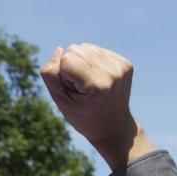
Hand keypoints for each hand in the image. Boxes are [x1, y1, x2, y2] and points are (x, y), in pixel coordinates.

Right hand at [40, 44, 144, 166]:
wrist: (114, 127)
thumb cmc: (84, 116)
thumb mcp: (61, 100)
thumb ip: (51, 74)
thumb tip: (59, 50)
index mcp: (97, 84)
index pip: (67, 57)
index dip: (64, 74)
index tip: (75, 91)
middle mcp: (113, 73)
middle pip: (76, 49)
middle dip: (72, 66)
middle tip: (83, 89)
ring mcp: (121, 67)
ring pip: (86, 47)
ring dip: (82, 62)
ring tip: (91, 84)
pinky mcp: (126, 64)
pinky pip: (98, 50)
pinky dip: (93, 62)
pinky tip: (99, 80)